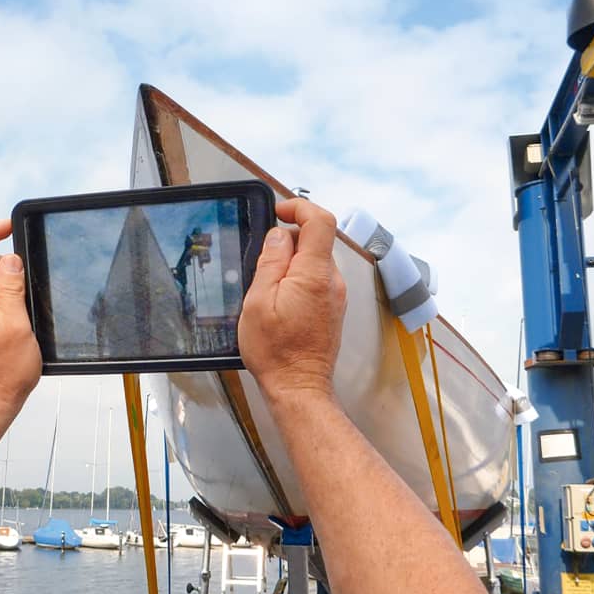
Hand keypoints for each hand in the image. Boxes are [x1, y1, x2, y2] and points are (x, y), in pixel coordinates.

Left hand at [0, 220, 40, 416]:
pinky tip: (24, 318)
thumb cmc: (4, 372)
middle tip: (30, 283)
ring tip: (27, 311)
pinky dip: (11, 300)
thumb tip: (10, 258)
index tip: (10, 225)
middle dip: (9, 265)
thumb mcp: (15, 326)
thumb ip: (11, 289)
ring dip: (12, 286)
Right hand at [239, 198, 346, 400]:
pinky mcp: (332, 308)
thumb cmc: (276, 352)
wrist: (298, 386)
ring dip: (290, 264)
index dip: (298, 208)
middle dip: (287, 242)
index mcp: (314, 274)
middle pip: (315, 240)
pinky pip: (315, 280)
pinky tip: (279, 302)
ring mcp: (335, 295)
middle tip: (262, 264)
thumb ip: (270, 262)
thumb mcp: (258, 301)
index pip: (320, 220)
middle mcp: (332, 281)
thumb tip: (277, 235)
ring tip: (268, 291)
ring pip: (313, 261)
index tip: (278, 212)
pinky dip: (297, 280)